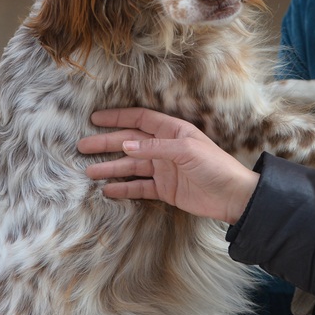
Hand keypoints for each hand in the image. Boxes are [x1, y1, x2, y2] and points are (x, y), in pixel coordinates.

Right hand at [77, 108, 259, 223]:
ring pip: (131, 166)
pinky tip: (107, 190)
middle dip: (106, 144)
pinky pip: (139, 187)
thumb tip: (125, 145)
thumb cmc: (214, 166)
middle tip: (82, 147)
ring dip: (110, 167)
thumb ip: (155, 148)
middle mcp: (164, 147)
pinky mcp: (165, 189)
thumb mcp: (186, 151)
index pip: (139, 120)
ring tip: (88, 172)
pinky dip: (123, 188)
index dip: (117, 118)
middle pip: (129, 143)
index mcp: (172, 131)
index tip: (95, 119)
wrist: (232, 196)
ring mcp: (163, 169)